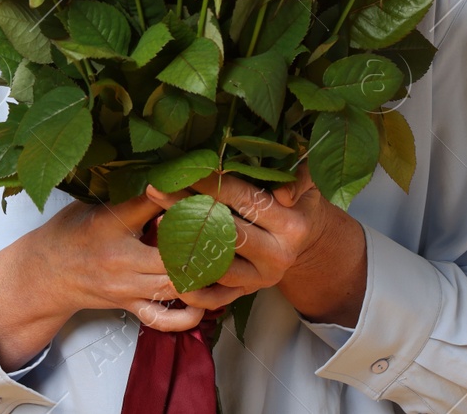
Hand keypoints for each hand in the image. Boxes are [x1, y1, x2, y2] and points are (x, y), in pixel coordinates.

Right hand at [0, 184, 239, 370]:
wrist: (42, 274)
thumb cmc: (69, 232)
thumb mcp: (94, 203)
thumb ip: (128, 193)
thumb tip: (170, 171)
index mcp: (110, 224)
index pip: (153, 205)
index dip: (182, 193)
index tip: (206, 185)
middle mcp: (120, 260)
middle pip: (175, 253)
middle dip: (204, 240)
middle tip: (228, 226)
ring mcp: (127, 287)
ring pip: (176, 284)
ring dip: (203, 273)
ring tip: (226, 258)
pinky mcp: (129, 305)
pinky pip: (163, 317)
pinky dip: (188, 313)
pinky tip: (207, 300)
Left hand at [144, 161, 368, 326]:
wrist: (306, 241)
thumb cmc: (299, 203)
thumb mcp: (309, 184)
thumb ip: (300, 178)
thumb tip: (284, 193)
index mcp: (292, 226)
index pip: (244, 201)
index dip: (213, 184)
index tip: (184, 170)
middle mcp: (277, 255)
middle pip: (224, 230)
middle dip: (188, 208)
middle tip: (157, 191)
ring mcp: (260, 277)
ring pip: (216, 264)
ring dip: (184, 244)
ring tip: (158, 222)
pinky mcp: (248, 292)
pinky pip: (216, 296)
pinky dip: (193, 287)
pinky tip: (170, 268)